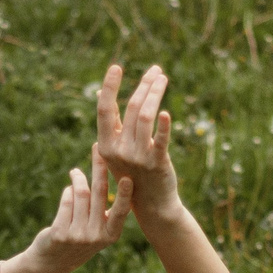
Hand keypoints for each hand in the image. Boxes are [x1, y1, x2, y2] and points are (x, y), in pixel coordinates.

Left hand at [9, 159, 129, 272]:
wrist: (53, 262)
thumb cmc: (80, 239)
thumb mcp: (98, 230)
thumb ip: (104, 211)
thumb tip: (112, 178)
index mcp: (111, 234)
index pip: (120, 210)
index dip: (124, 194)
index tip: (127, 177)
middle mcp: (97, 236)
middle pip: (98, 193)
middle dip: (99, 167)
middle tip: (98, 148)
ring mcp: (78, 235)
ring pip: (80, 194)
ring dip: (77, 179)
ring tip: (75, 173)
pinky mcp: (61, 233)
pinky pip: (66, 201)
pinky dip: (67, 192)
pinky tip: (69, 189)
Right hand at [95, 63, 182, 224]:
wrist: (152, 206)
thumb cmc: (134, 176)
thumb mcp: (117, 154)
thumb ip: (114, 130)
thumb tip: (106, 101)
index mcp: (105, 145)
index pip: (105, 109)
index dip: (109, 86)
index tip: (116, 67)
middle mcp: (118, 150)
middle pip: (131, 108)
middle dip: (144, 85)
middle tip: (156, 69)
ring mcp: (138, 157)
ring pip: (145, 117)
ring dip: (155, 94)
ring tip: (163, 79)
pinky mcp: (157, 162)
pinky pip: (161, 140)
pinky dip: (164, 126)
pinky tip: (167, 113)